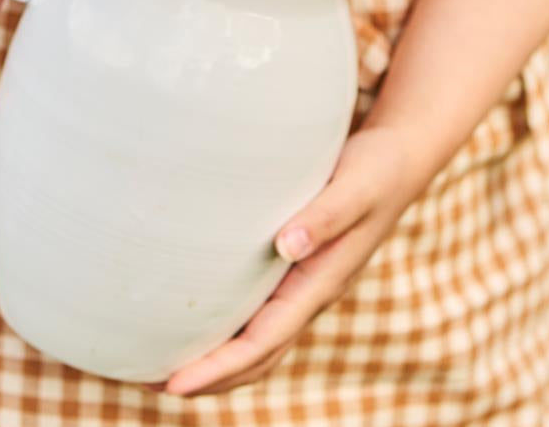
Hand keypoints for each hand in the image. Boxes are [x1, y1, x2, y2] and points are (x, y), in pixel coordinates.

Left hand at [162, 124, 428, 395]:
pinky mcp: (297, 268)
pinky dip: (229, 330)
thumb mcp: (355, 189)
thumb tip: (286, 246)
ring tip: (163, 364)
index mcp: (321, 283)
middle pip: (256, 356)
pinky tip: (202, 319)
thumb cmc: (375, 171)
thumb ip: (325, 216)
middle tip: (149, 384)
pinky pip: (259, 314)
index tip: (175, 385)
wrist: (399, 162)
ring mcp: (304, 285)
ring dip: (215, 360)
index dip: (219, 367)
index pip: (263, 341)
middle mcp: (310, 293)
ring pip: (257, 341)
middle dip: (208, 377)